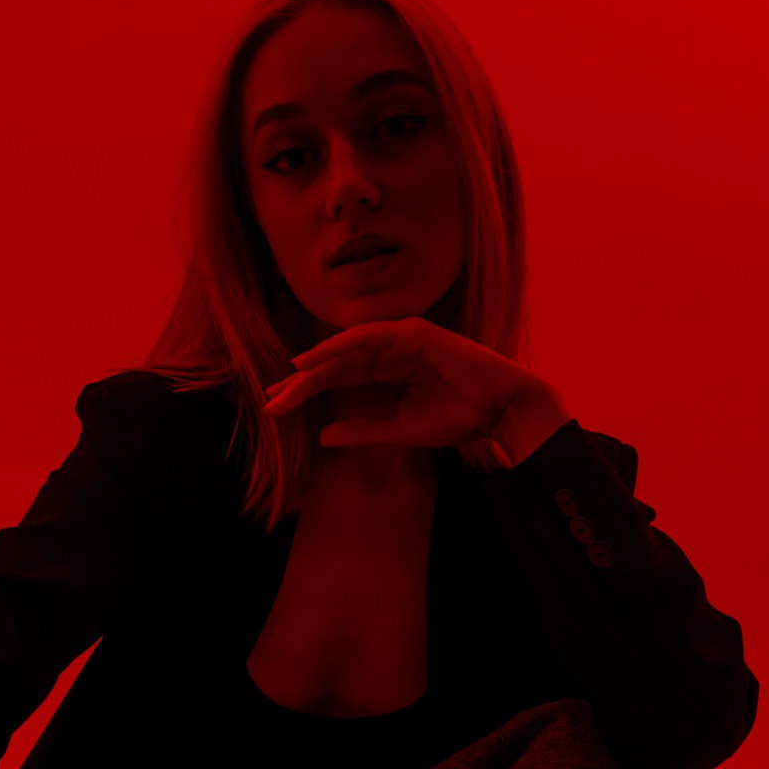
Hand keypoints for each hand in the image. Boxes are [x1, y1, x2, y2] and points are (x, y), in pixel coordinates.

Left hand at [263, 320, 566, 463]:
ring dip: (313, 367)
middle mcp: (389, 350)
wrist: (499, 410)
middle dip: (300, 383)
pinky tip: (312, 361)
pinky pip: (365, 337)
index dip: (306, 392)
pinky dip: (337, 347)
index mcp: (387, 370)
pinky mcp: (412, 332)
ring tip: (284, 384)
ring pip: (345, 351)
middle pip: (334, 364)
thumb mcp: (399, 429)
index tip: (277, 408)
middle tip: (269, 400)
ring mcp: (400, 338)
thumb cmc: (458, 418)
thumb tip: (323, 436)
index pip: (338, 379)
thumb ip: (363, 430)